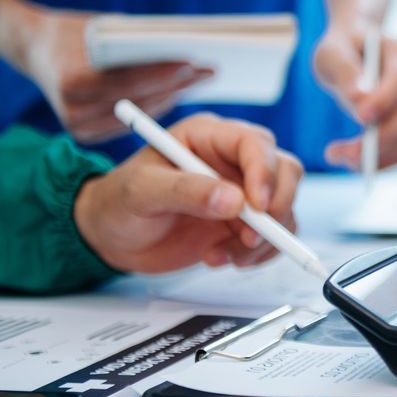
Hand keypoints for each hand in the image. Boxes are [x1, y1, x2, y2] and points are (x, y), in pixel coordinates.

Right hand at [19, 7, 213, 142]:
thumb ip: (134, 43)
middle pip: (139, 100)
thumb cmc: (75, 32)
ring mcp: (79, 126)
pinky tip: (178, 92)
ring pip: (139, 114)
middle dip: (176, 84)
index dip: (164, 72)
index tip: (194, 62)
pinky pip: (131, 122)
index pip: (130, 79)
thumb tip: (185, 48)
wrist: (33, 48)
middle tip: (209, 70)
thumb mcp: (102, 28)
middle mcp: (74, 110)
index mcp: (73, 80)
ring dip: (171, 97)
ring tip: (200, 78)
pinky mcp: (85, 134)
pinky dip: (155, 106)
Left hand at [73, 113, 303, 272]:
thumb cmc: (118, 203)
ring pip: (283, 209)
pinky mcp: (244, 223)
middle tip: (250, 237)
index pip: (255, 144)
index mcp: (208, 137)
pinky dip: (257, 255)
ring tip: (219, 255)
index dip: (264, 173)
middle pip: (284, 172)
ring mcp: (242, 193)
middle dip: (276, 208)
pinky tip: (220, 259)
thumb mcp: (140, 192)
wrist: (111, 236)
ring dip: (263, 240)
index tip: (257, 207)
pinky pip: (274, 237)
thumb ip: (185, 191)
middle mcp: (232, 161)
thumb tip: (233, 200)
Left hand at [312, 26, 396, 168]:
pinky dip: (378, 162)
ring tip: (337, 156)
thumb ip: (344, 70)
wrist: (352, 53)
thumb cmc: (342, 49)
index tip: (360, 117)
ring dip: (375, 156)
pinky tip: (350, 161)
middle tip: (344, 153)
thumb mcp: (332, 52)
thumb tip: (357, 98)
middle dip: (380, 139)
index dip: (384, 99)